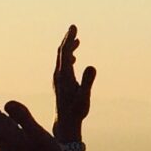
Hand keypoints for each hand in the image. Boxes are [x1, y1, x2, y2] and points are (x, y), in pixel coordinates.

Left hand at [52, 25, 95, 145]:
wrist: (66, 123)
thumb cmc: (76, 110)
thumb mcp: (84, 96)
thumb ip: (87, 81)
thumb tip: (92, 66)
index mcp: (64, 75)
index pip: (64, 52)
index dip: (68, 39)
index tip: (73, 27)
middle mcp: (59, 75)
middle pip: (61, 53)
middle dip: (68, 40)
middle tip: (73, 28)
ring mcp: (59, 79)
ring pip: (62, 59)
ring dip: (69, 48)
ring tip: (76, 41)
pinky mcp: (61, 84)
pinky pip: (63, 66)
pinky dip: (69, 57)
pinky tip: (74, 58)